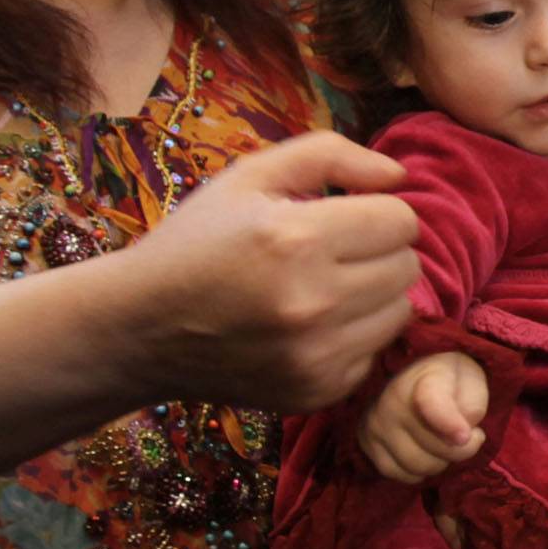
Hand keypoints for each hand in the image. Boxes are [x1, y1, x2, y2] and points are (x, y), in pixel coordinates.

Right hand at [106, 133, 417, 412]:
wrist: (140, 329)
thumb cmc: (197, 242)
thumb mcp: (250, 175)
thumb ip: (330, 155)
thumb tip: (399, 175)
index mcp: (297, 239)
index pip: (400, 220)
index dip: (376, 212)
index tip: (343, 218)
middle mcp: (313, 303)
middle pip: (408, 266)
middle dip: (378, 251)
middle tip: (331, 253)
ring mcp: (316, 356)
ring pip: (401, 311)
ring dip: (373, 295)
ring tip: (322, 287)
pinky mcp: (316, 393)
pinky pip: (374, 353)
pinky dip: (352, 337)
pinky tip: (308, 327)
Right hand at [361, 352, 487, 481]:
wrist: (416, 379)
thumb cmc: (452, 382)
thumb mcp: (473, 383)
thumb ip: (473, 405)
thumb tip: (461, 437)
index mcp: (424, 379)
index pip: (433, 406)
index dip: (452, 425)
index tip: (472, 435)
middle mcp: (391, 401)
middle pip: (436, 449)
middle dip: (458, 449)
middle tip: (463, 435)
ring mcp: (375, 425)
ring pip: (419, 467)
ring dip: (439, 462)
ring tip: (442, 442)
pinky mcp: (367, 445)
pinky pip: (402, 475)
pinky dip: (418, 471)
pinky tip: (423, 451)